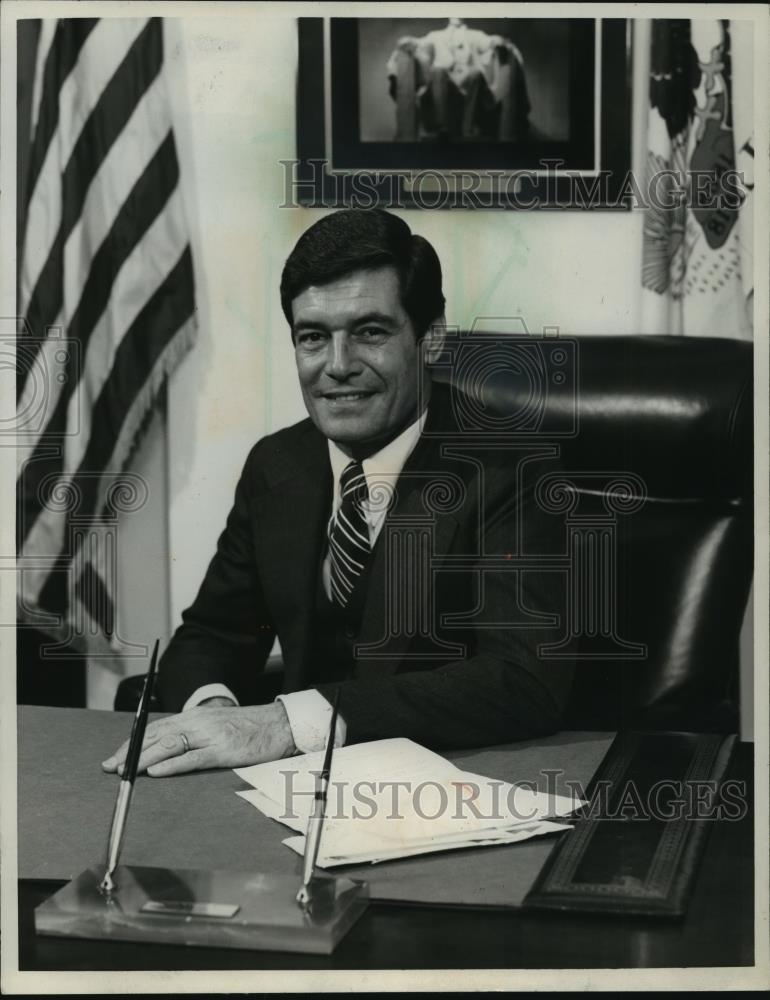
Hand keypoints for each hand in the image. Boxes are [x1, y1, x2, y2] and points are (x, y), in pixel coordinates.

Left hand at [101, 702, 295, 777]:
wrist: (279, 724)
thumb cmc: (249, 728)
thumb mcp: (216, 725)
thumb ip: (194, 734)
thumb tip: (168, 751)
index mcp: (195, 717)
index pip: (156, 728)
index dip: (133, 743)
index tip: (116, 758)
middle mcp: (199, 722)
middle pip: (157, 735)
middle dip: (130, 752)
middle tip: (111, 768)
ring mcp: (210, 736)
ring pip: (169, 745)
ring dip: (143, 759)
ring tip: (125, 772)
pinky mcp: (223, 750)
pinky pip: (192, 758)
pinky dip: (171, 765)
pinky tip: (155, 772)